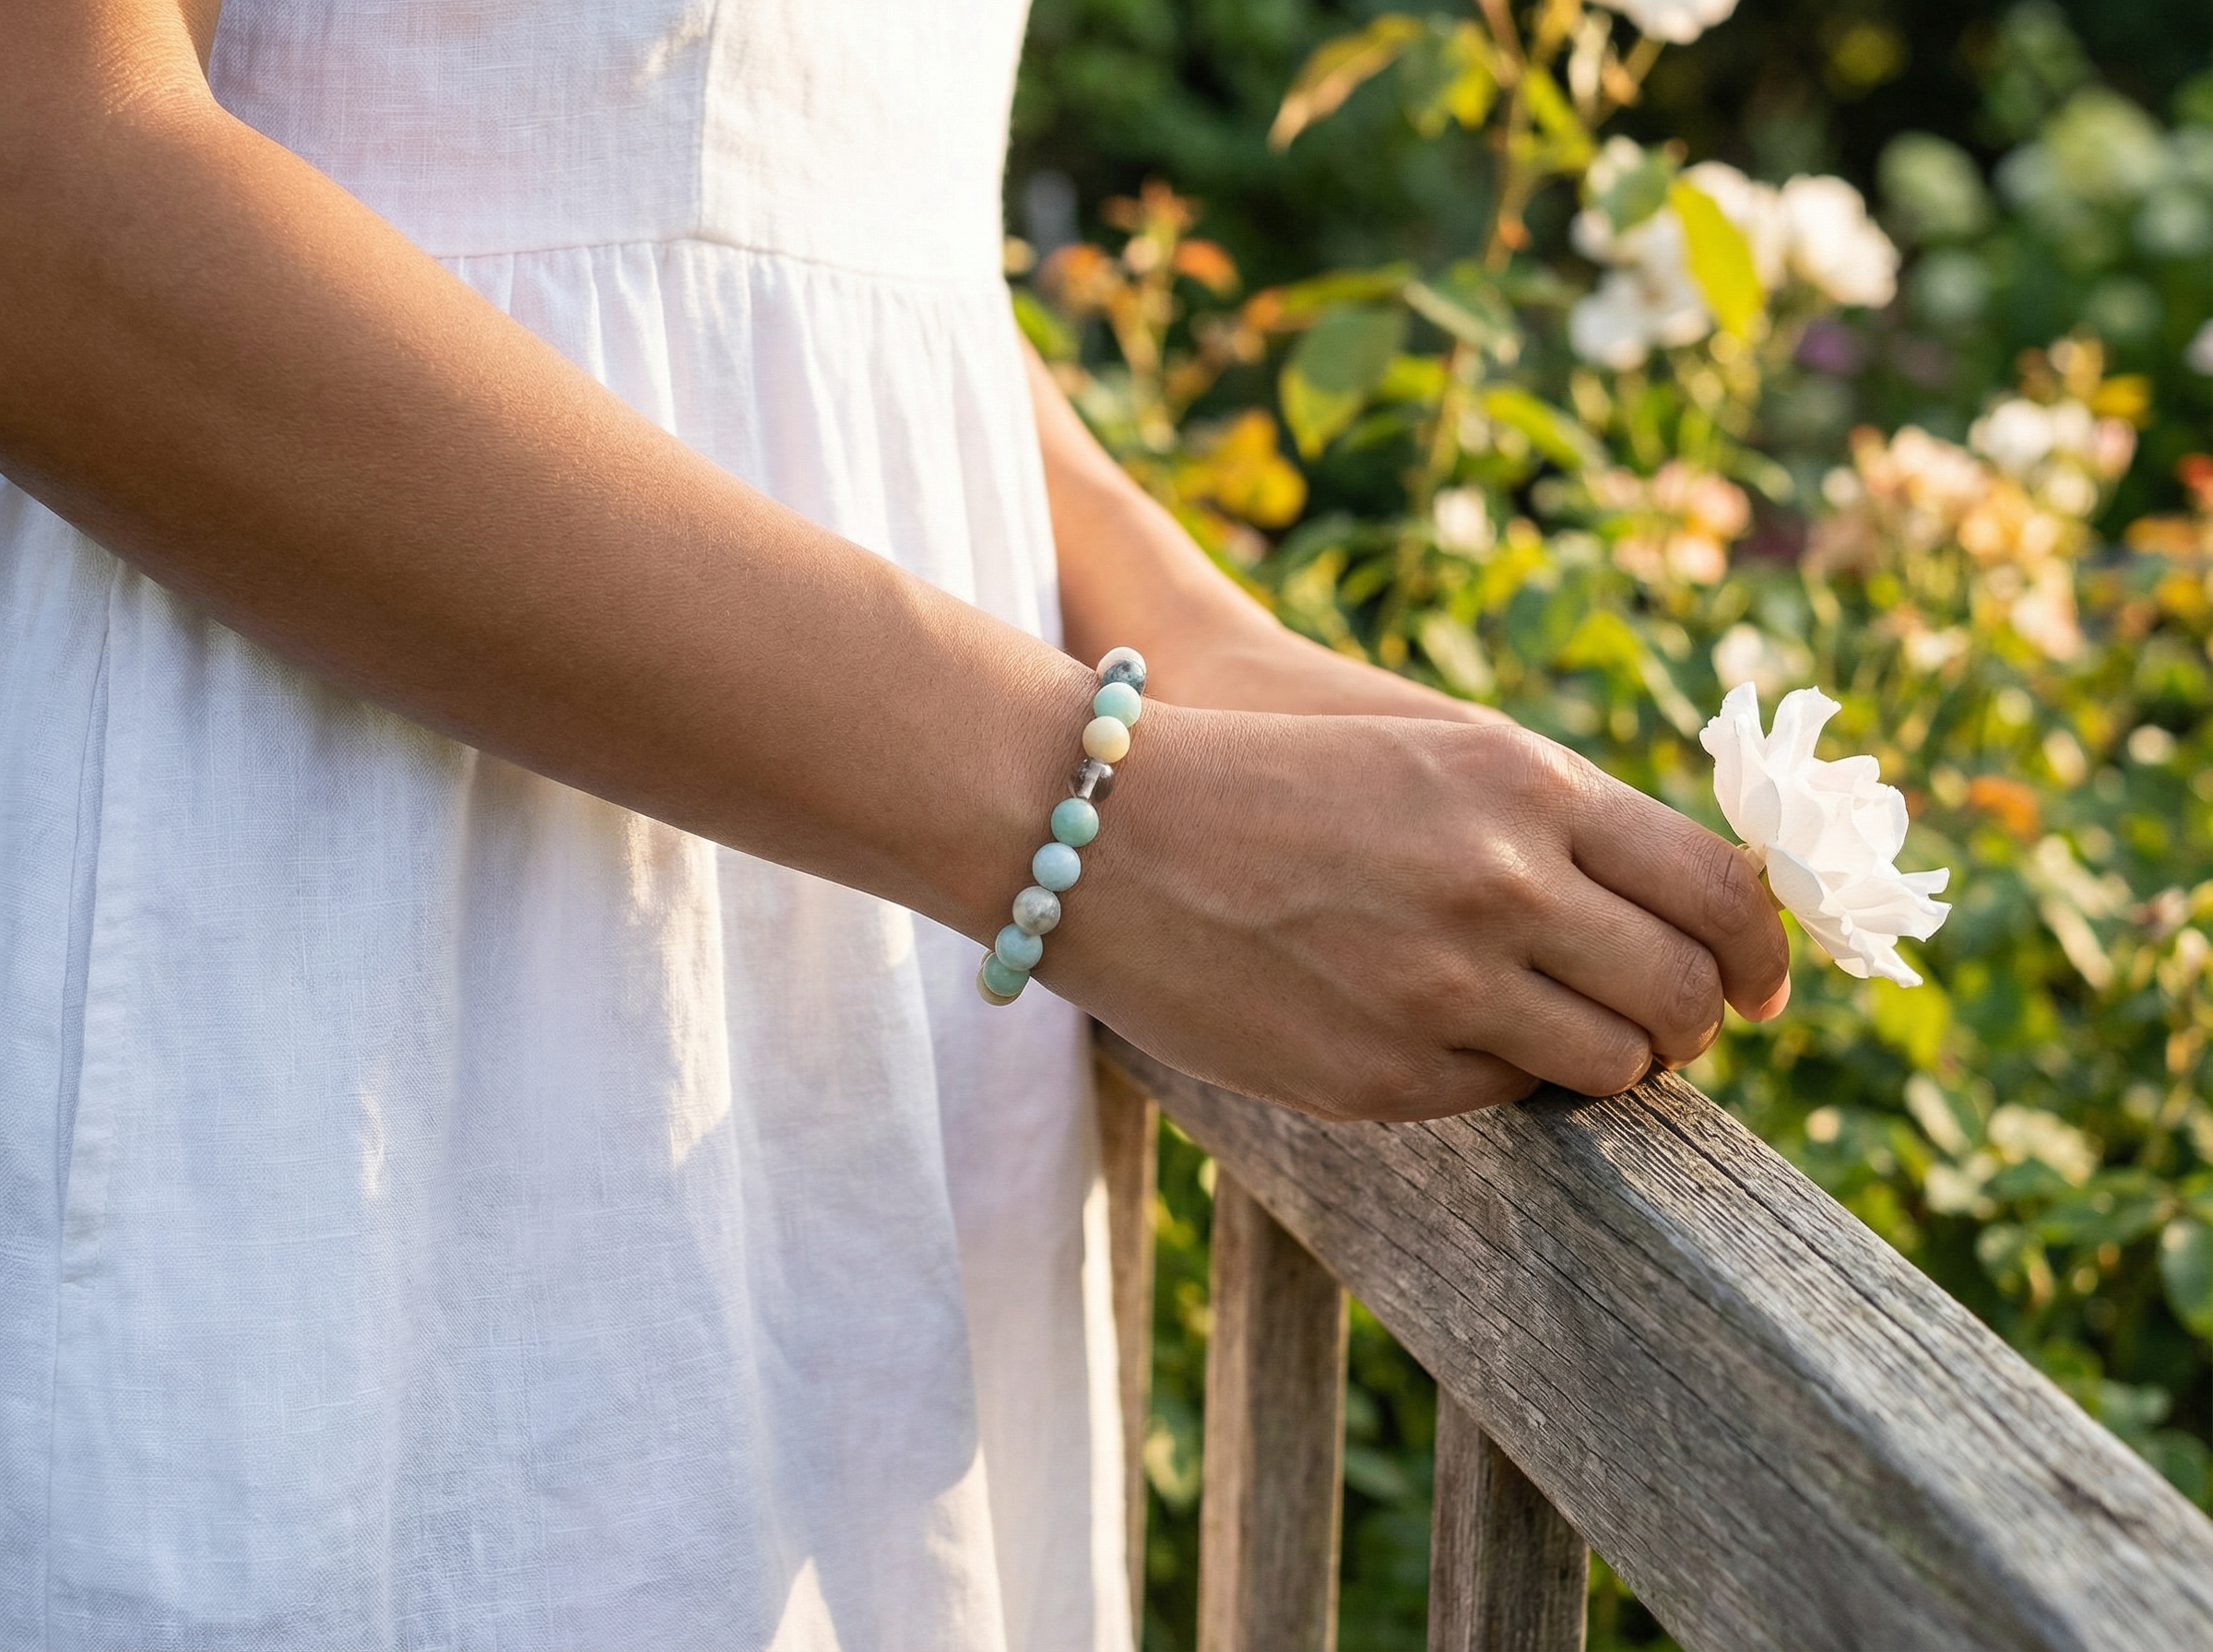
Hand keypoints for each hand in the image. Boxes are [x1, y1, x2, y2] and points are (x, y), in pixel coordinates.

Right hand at [1054, 704, 1790, 1122]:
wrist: (1100, 829)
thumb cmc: (1271, 773)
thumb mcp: (1435, 755)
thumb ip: (1562, 819)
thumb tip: (1687, 912)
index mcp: (1527, 786)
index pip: (1722, 894)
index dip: (1761, 953)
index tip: (1755, 983)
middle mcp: (1505, 887)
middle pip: (1685, 996)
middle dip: (1693, 1021)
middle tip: (1662, 1026)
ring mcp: (1444, 991)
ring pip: (1612, 1068)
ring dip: (1605, 1062)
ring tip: (1553, 1034)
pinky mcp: (1382, 1077)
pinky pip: (1501, 1100)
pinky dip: (1494, 1077)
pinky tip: (1429, 1031)